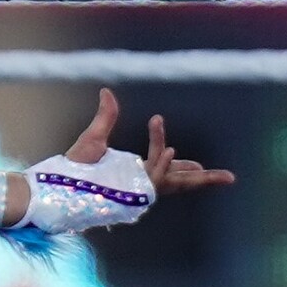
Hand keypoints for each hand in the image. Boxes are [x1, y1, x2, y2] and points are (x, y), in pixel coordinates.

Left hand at [65, 89, 233, 197]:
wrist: (55, 186)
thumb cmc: (70, 170)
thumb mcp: (92, 139)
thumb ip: (106, 116)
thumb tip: (106, 92)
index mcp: (134, 174)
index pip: (164, 165)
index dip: (165, 144)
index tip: (155, 119)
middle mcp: (138, 184)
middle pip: (179, 182)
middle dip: (205, 179)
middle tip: (231, 178)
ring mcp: (135, 191)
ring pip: (168, 179)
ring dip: (183, 168)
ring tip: (199, 163)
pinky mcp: (129, 194)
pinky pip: (151, 177)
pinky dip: (161, 163)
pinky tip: (172, 150)